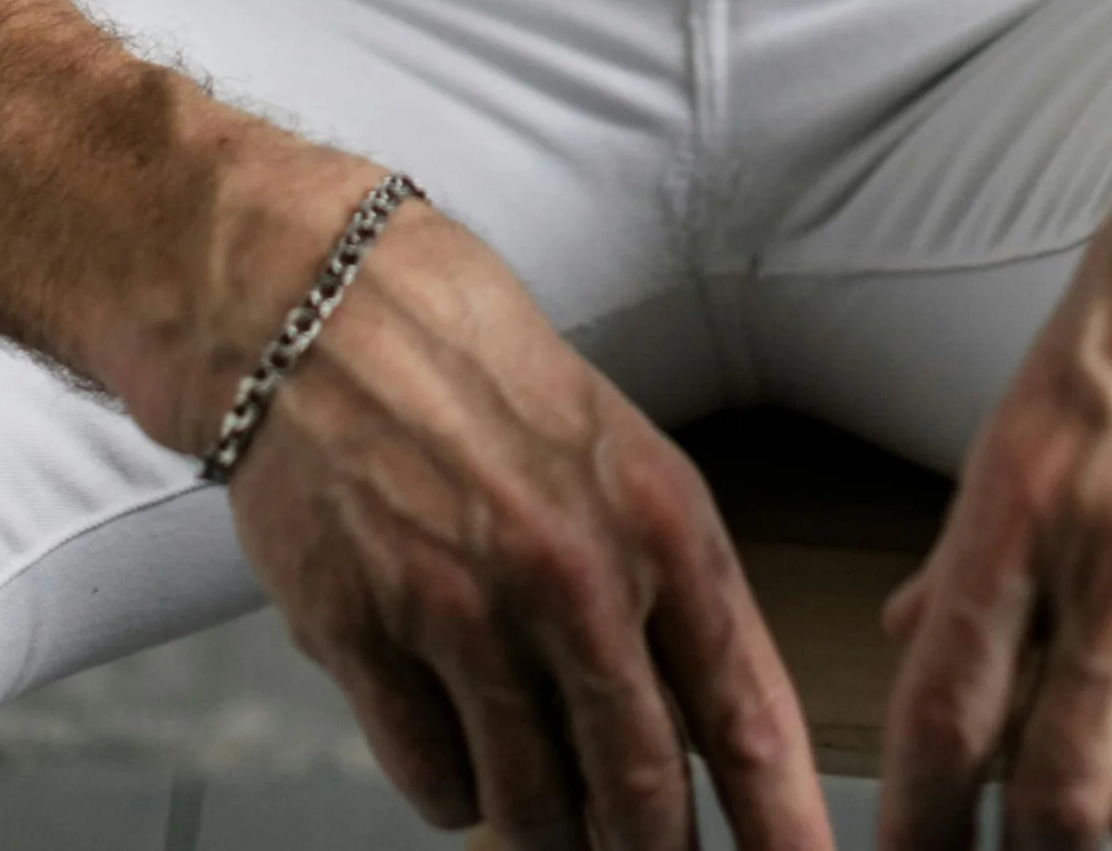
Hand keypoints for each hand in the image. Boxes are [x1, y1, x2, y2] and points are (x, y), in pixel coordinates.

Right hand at [222, 190, 832, 850]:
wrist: (327, 311)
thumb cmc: (479, 376)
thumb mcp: (619, 456)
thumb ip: (667, 591)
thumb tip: (705, 738)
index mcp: (658, 521)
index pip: (747, 712)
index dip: (784, 822)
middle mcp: (573, 573)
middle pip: (641, 791)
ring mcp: (464, 610)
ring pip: (531, 807)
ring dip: (542, 825)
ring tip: (532, 787)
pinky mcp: (364, 639)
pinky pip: (433, 783)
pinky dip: (450, 783)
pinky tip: (446, 722)